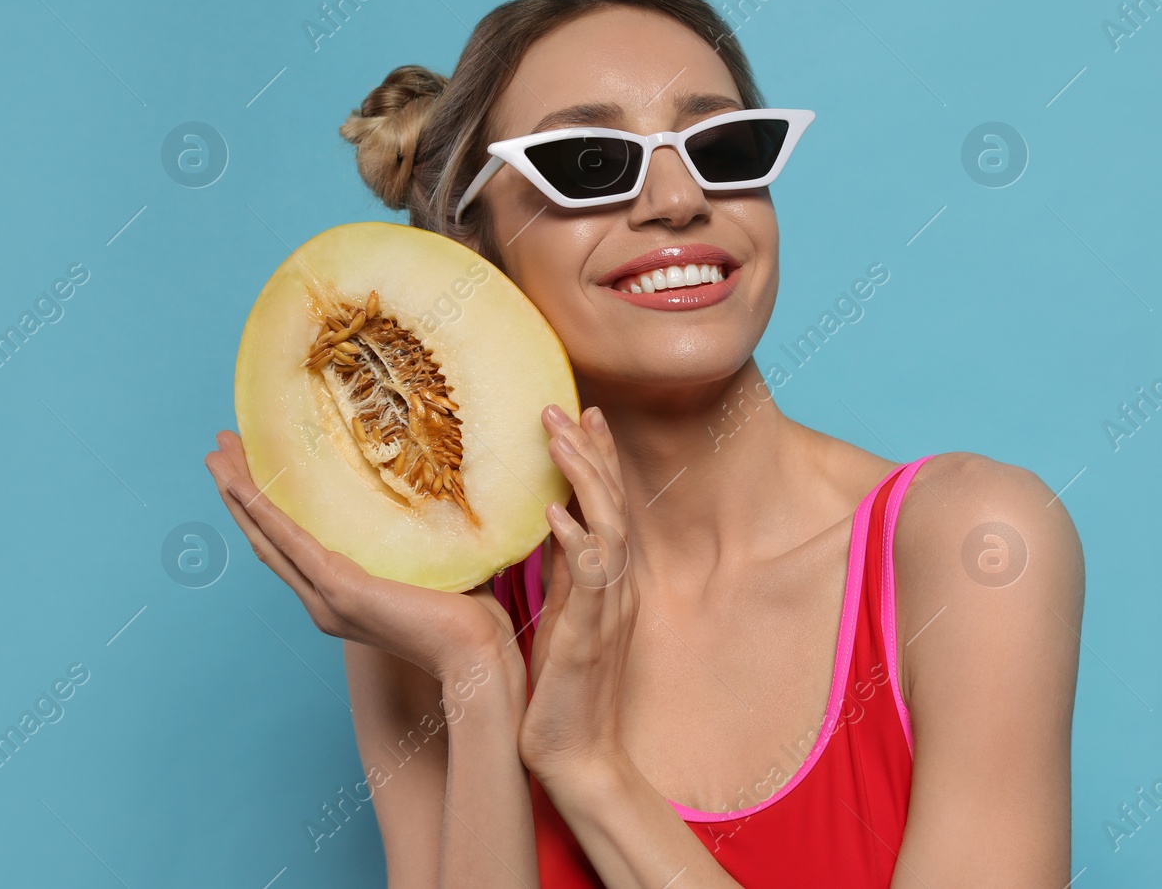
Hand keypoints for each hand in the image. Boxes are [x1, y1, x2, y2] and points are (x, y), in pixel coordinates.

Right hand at [204, 429, 525, 693]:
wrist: (479, 656)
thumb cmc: (473, 620)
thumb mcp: (444, 567)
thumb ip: (432, 537)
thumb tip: (450, 496)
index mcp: (345, 596)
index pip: (294, 546)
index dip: (268, 511)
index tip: (253, 469)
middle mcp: (325, 600)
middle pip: (268, 538)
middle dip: (241, 493)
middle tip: (219, 450)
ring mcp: (328, 598)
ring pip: (268, 537)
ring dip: (239, 495)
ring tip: (216, 456)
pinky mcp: (342, 591)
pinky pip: (291, 543)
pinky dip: (262, 512)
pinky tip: (241, 485)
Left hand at [517, 403, 639, 786]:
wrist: (577, 754)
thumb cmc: (562, 689)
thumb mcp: (561, 615)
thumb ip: (561, 570)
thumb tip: (547, 523)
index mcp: (605, 579)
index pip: (605, 505)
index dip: (596, 458)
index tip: (581, 413)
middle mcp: (614, 586)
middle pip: (611, 504)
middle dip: (591, 452)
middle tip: (566, 406)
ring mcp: (606, 609)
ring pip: (607, 529)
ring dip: (585, 481)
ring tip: (560, 439)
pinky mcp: (590, 636)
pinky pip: (590, 582)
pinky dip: (577, 546)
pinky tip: (558, 517)